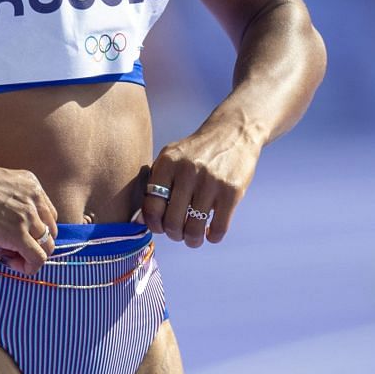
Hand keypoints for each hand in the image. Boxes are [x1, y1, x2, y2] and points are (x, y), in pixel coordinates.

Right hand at [0, 162, 58, 274]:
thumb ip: (12, 202)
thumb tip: (10, 229)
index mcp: (31, 184)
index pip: (47, 213)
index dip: (34, 229)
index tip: (14, 235)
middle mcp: (34, 198)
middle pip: (49, 230)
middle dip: (33, 242)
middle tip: (9, 247)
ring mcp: (28, 216)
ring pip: (47, 246)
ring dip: (29, 255)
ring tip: (6, 255)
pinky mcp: (17, 235)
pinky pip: (37, 258)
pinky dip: (29, 267)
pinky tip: (11, 264)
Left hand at [142, 113, 263, 246]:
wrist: (233, 133)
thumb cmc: (197, 152)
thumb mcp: (171, 157)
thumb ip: (155, 184)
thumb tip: (141, 221)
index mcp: (168, 163)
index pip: (152, 206)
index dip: (154, 225)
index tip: (161, 228)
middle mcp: (187, 172)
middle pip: (172, 221)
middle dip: (174, 235)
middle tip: (179, 234)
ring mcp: (211, 182)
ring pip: (195, 228)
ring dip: (193, 240)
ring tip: (194, 238)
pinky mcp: (232, 191)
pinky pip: (219, 227)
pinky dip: (213, 237)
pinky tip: (211, 232)